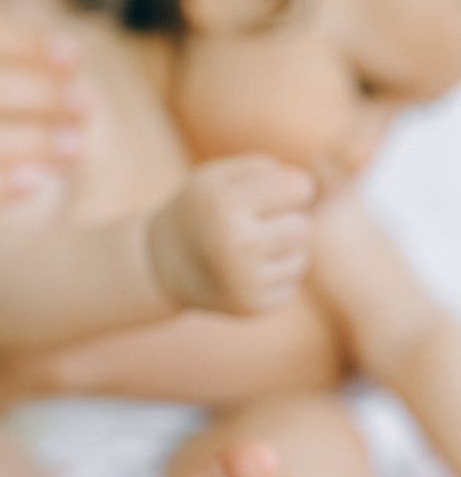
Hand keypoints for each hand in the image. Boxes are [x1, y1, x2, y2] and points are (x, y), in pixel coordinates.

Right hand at [147, 155, 315, 314]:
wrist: (163, 265)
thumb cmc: (201, 211)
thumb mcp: (219, 175)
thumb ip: (267, 170)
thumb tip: (313, 189)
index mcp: (226, 205)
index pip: (298, 189)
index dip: (291, 189)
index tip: (274, 195)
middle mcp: (235, 245)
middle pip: (303, 227)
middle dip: (288, 222)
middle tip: (260, 225)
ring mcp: (244, 281)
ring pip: (301, 259)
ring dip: (284, 251)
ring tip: (253, 249)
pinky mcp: (251, 307)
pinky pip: (291, 286)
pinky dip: (276, 277)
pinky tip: (249, 272)